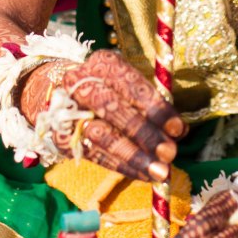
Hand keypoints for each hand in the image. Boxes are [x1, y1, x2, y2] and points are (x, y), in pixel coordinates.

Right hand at [22, 50, 185, 182]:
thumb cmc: (109, 88)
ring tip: (159, 172)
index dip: (155, 108)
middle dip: (145, 134)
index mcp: (103, 63)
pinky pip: (95, 155)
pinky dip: (122, 166)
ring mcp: (68, 111)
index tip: (177, 128)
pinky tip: (142, 174)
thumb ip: (152, 104)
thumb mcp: (128, 84)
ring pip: (102, 136)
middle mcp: (81, 83)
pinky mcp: (62, 137)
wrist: (58, 93)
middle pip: (112, 109)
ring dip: (134, 156)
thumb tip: (179, 131)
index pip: (129, 85)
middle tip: (170, 153)